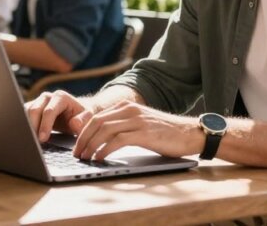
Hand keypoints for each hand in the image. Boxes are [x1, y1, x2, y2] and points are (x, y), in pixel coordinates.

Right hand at [25, 90, 93, 142]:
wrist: (76, 112)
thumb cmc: (82, 116)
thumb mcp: (87, 118)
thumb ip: (84, 120)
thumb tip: (75, 124)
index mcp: (61, 97)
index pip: (49, 111)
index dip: (45, 125)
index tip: (43, 139)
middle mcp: (47, 97)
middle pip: (34, 110)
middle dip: (33, 127)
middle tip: (34, 142)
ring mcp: (38, 101)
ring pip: (26, 112)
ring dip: (27, 126)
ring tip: (30, 140)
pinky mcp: (32, 107)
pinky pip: (23, 115)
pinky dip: (24, 125)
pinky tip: (26, 136)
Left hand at [73, 101, 202, 160]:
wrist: (190, 133)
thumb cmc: (164, 133)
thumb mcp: (139, 125)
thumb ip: (122, 127)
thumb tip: (100, 140)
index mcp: (126, 107)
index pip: (96, 117)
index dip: (83, 131)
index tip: (76, 145)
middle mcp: (129, 110)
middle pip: (96, 122)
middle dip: (83, 138)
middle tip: (76, 153)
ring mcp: (136, 120)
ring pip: (104, 130)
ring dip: (91, 145)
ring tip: (85, 158)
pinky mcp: (144, 133)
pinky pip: (118, 140)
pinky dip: (105, 149)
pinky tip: (100, 158)